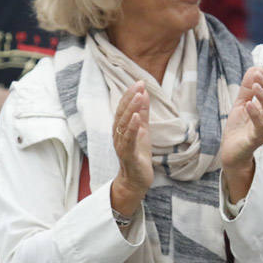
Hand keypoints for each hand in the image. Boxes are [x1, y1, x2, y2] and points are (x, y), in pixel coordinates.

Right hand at [111, 81, 152, 196]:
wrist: (136, 180)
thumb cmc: (138, 155)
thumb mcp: (143, 130)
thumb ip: (143, 113)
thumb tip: (144, 93)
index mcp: (121, 128)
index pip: (123, 108)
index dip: (130, 94)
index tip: (139, 82)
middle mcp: (118, 135)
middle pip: (122, 113)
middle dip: (130, 98)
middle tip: (139, 85)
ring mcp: (121, 145)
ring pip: (124, 124)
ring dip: (131, 109)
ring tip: (139, 96)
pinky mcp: (127, 155)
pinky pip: (128, 140)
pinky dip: (132, 128)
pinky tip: (137, 117)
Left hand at [220, 66, 262, 173]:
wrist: (231, 153)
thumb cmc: (238, 129)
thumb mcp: (241, 104)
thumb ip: (247, 89)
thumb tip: (254, 68)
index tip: (258, 70)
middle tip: (257, 76)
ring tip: (255, 86)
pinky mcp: (256, 140)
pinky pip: (260, 127)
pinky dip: (255, 114)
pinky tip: (248, 105)